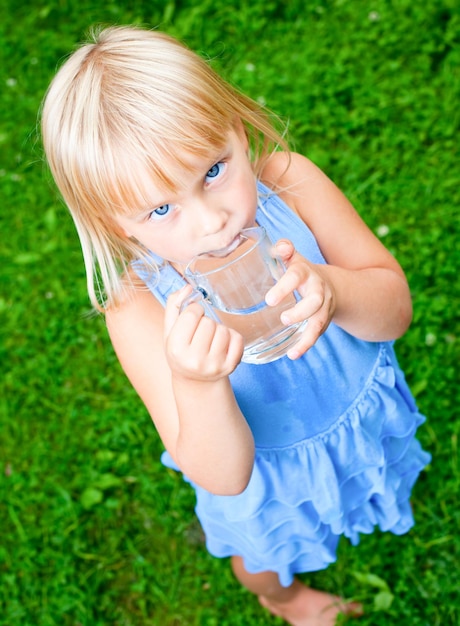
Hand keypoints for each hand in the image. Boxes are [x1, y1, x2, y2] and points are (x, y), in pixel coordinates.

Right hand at [163, 286, 243, 379]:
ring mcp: (214, 365)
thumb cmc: (181, 351)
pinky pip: (238, 339)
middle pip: (208, 322)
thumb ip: (174, 305)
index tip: (192, 319)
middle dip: (205, 321)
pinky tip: (222, 344)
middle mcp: (194, 360)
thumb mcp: (170, 331)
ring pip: (223, 330)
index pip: (192, 314)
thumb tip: (188, 287)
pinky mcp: (230, 367)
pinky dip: (232, 337)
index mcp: (176, 349)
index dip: (194, 310)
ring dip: (218, 329)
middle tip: (200, 333)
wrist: (196, 381)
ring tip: (210, 339)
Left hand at [265, 240, 335, 357]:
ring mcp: (323, 306)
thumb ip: (283, 250)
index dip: (285, 285)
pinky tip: (293, 355)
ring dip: (307, 334)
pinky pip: (316, 334)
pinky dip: (306, 345)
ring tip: (292, 349)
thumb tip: (279, 246)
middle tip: (283, 319)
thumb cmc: (299, 271)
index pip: (296, 275)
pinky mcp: (323, 320)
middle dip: (301, 311)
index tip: (269, 300)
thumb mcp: (292, 258)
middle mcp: (318, 288)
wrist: (329, 284)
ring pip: (319, 320)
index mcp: (305, 271)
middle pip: (315, 299)